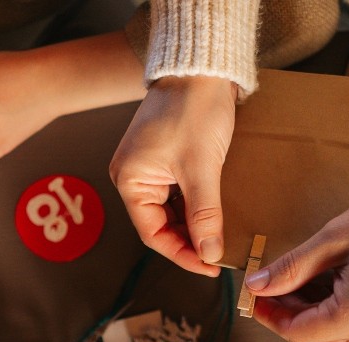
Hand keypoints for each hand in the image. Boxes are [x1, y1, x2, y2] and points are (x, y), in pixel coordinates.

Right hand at [110, 76, 236, 276]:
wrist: (201, 68)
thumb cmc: (194, 109)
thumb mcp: (201, 168)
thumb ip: (204, 215)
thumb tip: (208, 254)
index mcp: (130, 180)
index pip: (153, 234)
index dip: (182, 254)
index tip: (210, 266)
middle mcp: (132, 176)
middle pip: (160, 225)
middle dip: (189, 241)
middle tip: (218, 255)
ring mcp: (148, 167)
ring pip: (171, 211)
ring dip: (194, 225)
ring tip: (219, 237)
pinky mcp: (164, 158)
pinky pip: (177, 194)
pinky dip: (195, 206)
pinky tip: (215, 214)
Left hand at [249, 181, 348, 341]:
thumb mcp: (334, 239)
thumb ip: (292, 268)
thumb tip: (259, 284)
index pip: (296, 333)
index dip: (270, 315)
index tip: (256, 294)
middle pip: (315, 333)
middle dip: (288, 310)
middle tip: (271, 281)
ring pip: (335, 327)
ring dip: (310, 306)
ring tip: (298, 274)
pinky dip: (334, 304)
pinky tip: (326, 277)